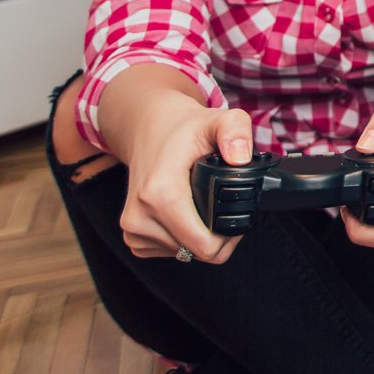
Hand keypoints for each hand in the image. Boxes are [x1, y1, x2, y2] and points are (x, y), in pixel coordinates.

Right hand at [120, 102, 250, 263]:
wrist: (149, 130)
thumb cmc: (184, 129)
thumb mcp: (218, 119)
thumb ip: (236, 131)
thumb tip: (241, 158)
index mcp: (160, 193)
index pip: (204, 246)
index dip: (231, 236)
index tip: (238, 213)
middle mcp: (140, 215)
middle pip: (198, 252)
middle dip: (218, 235)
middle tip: (223, 206)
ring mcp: (133, 228)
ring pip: (185, 254)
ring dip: (200, 236)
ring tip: (202, 204)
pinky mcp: (132, 235)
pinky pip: (171, 252)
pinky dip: (184, 238)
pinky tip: (187, 213)